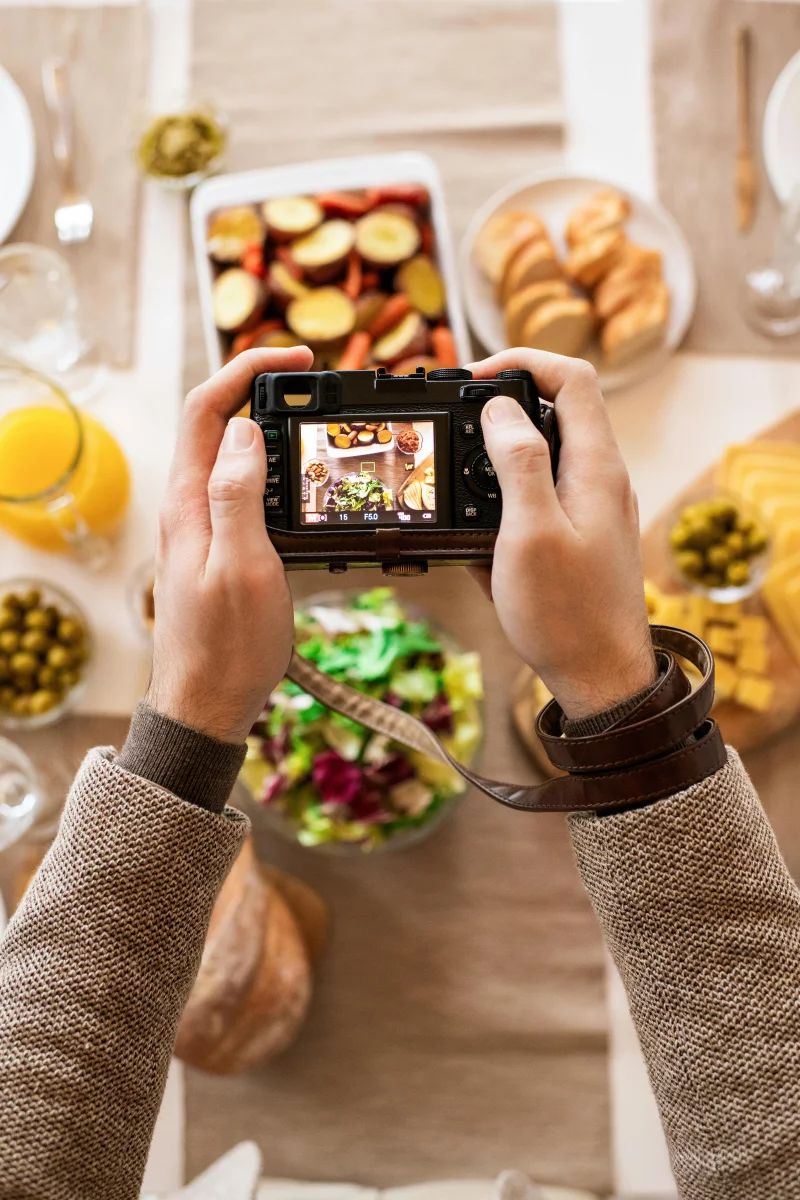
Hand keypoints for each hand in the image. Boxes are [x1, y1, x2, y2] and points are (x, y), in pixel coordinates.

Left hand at [147, 346, 312, 742]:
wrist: (208, 705)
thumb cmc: (227, 647)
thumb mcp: (242, 567)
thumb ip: (237, 495)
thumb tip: (243, 431)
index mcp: (189, 503)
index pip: (207, 409)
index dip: (247, 370)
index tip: (297, 359)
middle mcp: (188, 507)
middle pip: (216, 423)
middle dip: (261, 388)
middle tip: (313, 385)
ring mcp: (200, 528)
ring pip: (230, 456)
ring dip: (268, 426)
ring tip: (313, 422)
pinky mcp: (216, 548)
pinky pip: (240, 490)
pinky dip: (271, 469)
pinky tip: (299, 483)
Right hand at [470, 349, 655, 720]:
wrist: (600, 680)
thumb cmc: (567, 615)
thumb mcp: (530, 533)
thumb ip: (517, 463)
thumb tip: (498, 410)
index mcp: (595, 467)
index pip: (572, 377)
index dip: (522, 362)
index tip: (472, 378)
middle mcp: (600, 479)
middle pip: (558, 408)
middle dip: (503, 403)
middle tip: (457, 420)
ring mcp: (592, 508)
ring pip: (545, 453)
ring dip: (500, 453)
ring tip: (458, 473)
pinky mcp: (579, 538)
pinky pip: (540, 496)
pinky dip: (506, 496)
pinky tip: (477, 532)